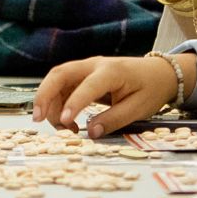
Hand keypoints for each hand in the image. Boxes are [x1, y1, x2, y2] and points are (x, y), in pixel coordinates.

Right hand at [31, 53, 180, 138]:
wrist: (158, 73)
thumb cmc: (150, 89)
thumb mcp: (139, 109)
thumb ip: (115, 120)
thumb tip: (92, 132)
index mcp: (111, 71)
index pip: (88, 86)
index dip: (74, 103)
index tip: (65, 122)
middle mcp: (94, 65)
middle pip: (60, 73)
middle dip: (45, 95)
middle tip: (38, 119)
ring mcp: (86, 68)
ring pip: (56, 80)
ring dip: (50, 103)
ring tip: (60, 128)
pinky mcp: (82, 76)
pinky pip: (62, 86)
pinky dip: (57, 103)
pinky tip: (65, 122)